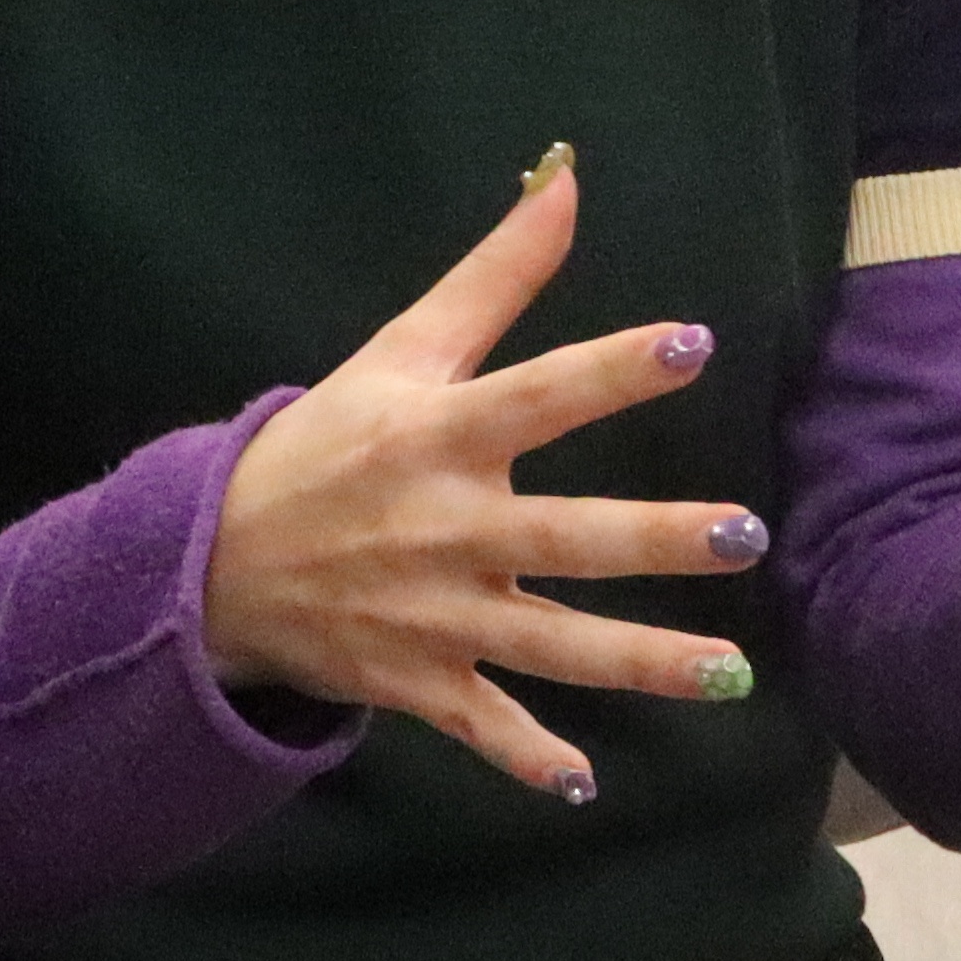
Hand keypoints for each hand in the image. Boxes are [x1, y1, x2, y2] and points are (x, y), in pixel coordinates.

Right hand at [203, 151, 774, 800]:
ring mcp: (435, 614)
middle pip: (567, 535)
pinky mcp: (419, 681)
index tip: (692, 344)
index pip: (539, 393)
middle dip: (656, 538)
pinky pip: (482, 726)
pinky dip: (526, 758)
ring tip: (729, 673)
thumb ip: (494, 275)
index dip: (613, 369)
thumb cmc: (326, 444)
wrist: (216, 562)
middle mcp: (445, 528)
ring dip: (641, 662)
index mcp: (439, 436)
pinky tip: (584, 785)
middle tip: (744, 533)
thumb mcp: (400, 350)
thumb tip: (567, 175)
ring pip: (553, 645)